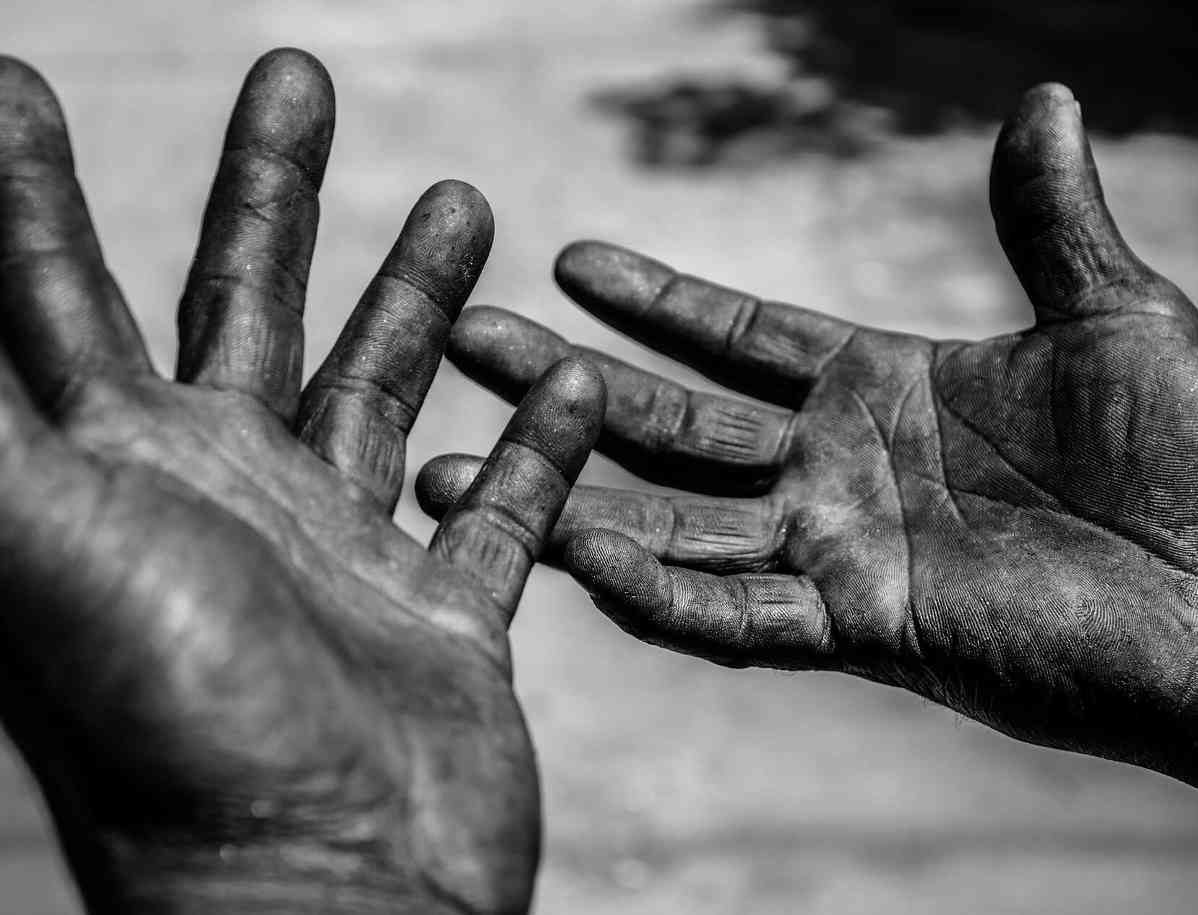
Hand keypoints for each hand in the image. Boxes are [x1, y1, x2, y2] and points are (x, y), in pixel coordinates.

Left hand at [0, 50, 602, 912]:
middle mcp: (224, 500)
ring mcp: (338, 556)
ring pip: (381, 392)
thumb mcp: (43, 537)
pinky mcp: (442, 613)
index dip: (22, 188)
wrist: (325, 895)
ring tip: (463, 192)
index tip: (14, 78)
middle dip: (271, 192)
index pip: (54, 293)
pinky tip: (566, 378)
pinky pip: (501, 507)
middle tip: (300, 71)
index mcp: (121, 471)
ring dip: (417, 296)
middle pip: (245, 308)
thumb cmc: (174, 719)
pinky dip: (538, 448)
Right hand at [420, 85, 1197, 831]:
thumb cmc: (1194, 457)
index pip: (736, 337)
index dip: (656, 300)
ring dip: (567, 496)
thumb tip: (1045, 100)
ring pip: (671, 520)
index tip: (569, 255)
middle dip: (565, 381)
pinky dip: (654, 590)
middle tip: (463, 337)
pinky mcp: (857, 625)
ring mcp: (836, 550)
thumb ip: (1046, 221)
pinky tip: (577, 554)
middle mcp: (837, 470)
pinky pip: (731, 613)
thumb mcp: (1112, 313)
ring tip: (455, 467)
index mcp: (879, 387)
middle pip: (670, 420)